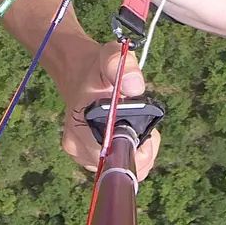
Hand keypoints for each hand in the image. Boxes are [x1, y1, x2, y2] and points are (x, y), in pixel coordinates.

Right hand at [57, 41, 161, 177]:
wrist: (77, 71)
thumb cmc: (95, 67)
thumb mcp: (110, 56)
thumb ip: (124, 66)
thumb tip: (135, 87)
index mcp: (80, 126)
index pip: (113, 158)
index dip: (137, 150)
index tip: (148, 132)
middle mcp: (77, 146)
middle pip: (118, 167)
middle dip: (140, 150)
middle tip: (147, 127)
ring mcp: (81, 154)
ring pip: (119, 168)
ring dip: (136, 152)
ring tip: (139, 127)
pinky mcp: (88, 157)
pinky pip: (116, 164)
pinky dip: (130, 153)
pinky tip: (132, 134)